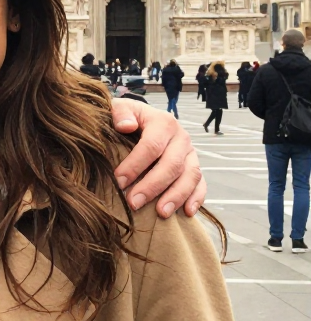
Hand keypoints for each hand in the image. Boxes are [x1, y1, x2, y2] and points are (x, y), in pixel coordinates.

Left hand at [108, 99, 205, 218]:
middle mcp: (181, 138)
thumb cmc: (127, 117)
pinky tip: (187, 212)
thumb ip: (120, 113)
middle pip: (171, 164)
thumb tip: (125, 126)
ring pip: (190, 176)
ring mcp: (190, 153)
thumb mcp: (120, 108)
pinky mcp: (194, 167)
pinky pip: (201, 183)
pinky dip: (196, 198)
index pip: (151, 146)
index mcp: (163, 122)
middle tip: (134, 203)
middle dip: (152, 186)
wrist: (142, 119)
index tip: (119, 181)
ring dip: (176, 196)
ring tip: (161, 213)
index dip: (135, 165)